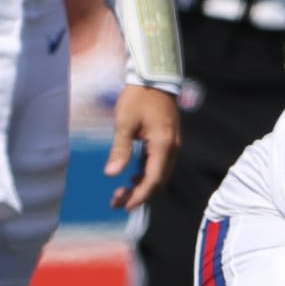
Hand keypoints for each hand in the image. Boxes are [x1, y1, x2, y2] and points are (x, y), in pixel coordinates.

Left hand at [105, 84, 179, 208]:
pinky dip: (148, 176)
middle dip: (139, 196)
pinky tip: (134, 177)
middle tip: (117, 202)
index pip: (153, 180)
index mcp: (162, 146)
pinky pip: (161, 167)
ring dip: (143, 187)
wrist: (155, 79)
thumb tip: (111, 174)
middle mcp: (172, 150)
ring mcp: (173, 147)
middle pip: (159, 182)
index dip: (139, 196)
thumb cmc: (138, 98)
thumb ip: (120, 150)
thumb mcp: (124, 123)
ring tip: (123, 192)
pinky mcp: (169, 143)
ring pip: (161, 176)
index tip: (124, 205)